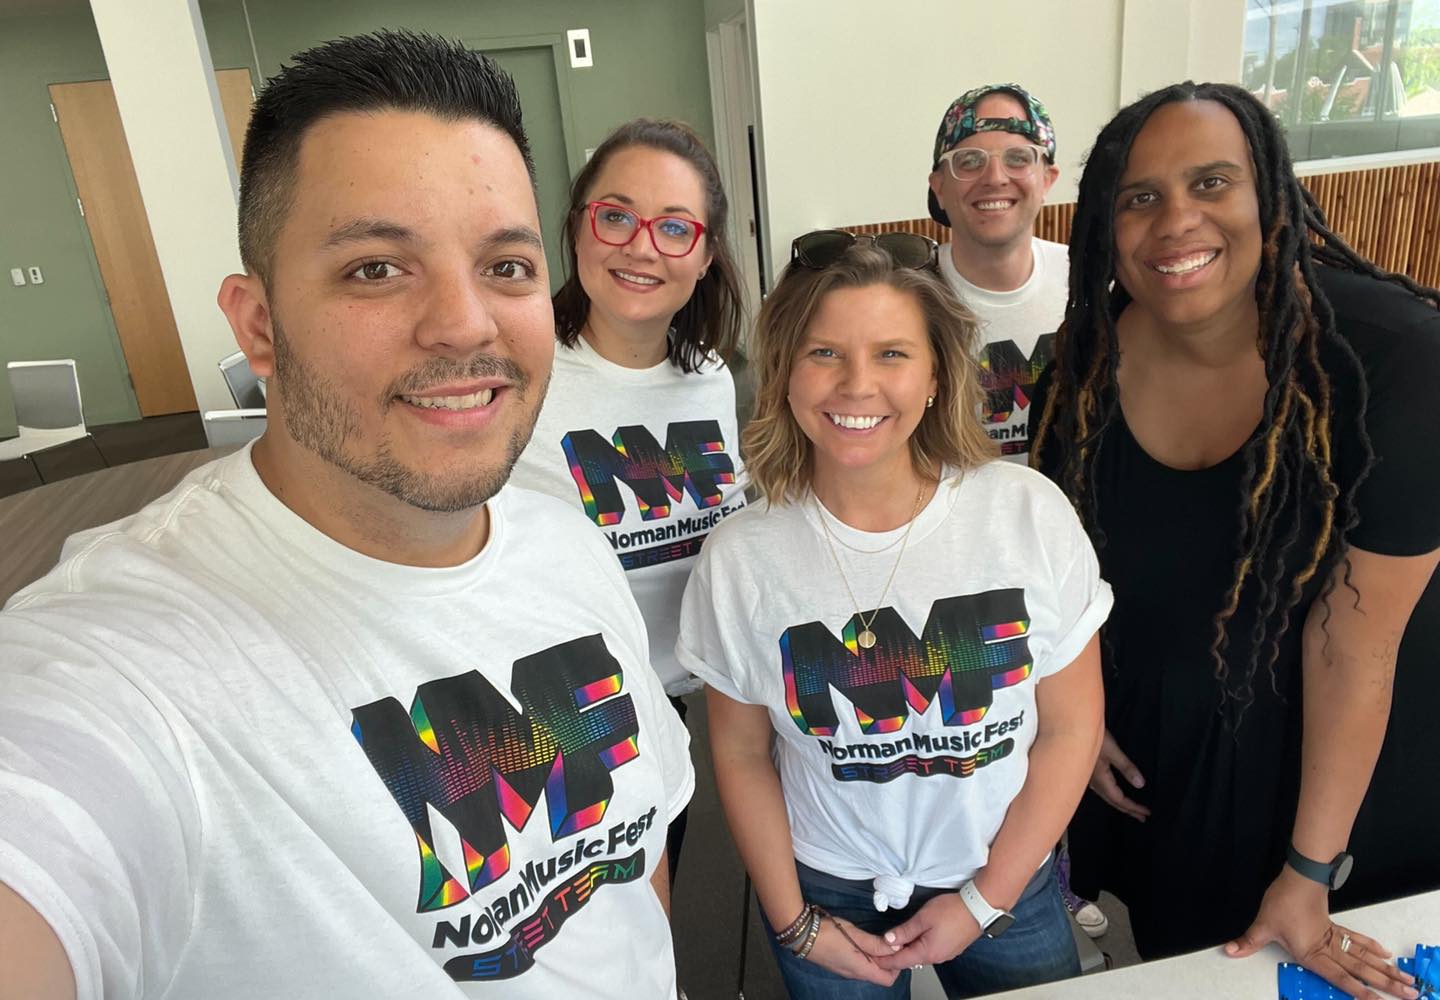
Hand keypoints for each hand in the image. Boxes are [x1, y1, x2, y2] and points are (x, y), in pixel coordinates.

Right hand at [802, 914, 898, 986]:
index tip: (898, 949)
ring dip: (876, 958)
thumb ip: (876, 943)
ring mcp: (845, 970)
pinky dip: (866, 956)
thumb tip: (896, 947)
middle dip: (887, 961)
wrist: (802, 934)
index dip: (897, 966)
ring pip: (868, 969)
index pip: (888, 979)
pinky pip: (858, 964)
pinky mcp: (839, 963)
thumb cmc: (829, 933)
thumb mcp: (855, 934)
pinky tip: (863, 942)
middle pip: (879, 974)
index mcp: (861, 970)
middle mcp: (854, 974)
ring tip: (878, 940)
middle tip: (889, 942)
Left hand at [874, 892, 980, 971]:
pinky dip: (919, 947)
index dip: (884, 960)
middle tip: (880, 950)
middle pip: (910, 960)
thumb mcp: (923, 918)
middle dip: (894, 956)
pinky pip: (930, 951)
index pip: (900, 962)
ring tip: (894, 944)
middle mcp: (936, 958)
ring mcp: (945, 954)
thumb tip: (889, 940)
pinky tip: (914, 939)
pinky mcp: (951, 948)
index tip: (873, 959)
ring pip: (920, 955)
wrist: (978, 908)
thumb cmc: (952, 910)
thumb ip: (905, 931)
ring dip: (907, 950)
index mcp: (927, 953)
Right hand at [1089, 729, 1148, 820]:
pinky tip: (1114, 792)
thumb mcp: (1112, 751)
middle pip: (1113, 801)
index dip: (1133, 807)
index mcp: (1101, 780)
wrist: (1069, 729)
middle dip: (1128, 810)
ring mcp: (1089, 779)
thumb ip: (1126, 767)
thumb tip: (1141, 785)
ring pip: (1107, 797)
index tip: (1146, 813)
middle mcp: (1094, 783)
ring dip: (1121, 803)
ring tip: (1132, 809)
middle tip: (1142, 817)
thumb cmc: (1090, 738)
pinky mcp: (1088, 773)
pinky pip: (1103, 790)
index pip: (1120, 800)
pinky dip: (1113, 796)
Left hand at [1225, 868, 1417, 999]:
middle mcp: (1327, 948)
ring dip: (1385, 969)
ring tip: (1407, 980)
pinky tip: (1384, 955)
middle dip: (1385, 984)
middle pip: (1361, 970)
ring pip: (1364, 957)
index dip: (1358, 992)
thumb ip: (1249, 941)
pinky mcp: (1334, 926)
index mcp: (1312, 953)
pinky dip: (1370, 947)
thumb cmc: (1283, 901)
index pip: (1339, 977)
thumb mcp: (1263, 924)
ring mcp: (1333, 937)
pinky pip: (1356, 940)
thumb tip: (1229, 951)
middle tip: (1411, 995)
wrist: (1298, 877)